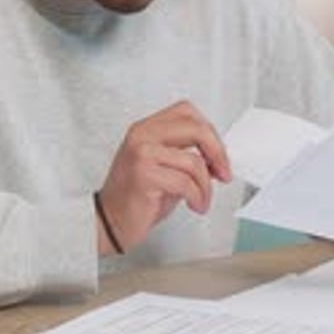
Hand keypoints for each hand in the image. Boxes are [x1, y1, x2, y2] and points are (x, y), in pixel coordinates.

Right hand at [97, 101, 230, 253]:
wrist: (110, 221)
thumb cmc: (136, 197)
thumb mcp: (165, 167)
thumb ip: (186, 155)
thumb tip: (217, 155)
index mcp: (146, 128)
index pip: (187, 112)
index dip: (209, 131)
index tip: (218, 153)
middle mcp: (141, 136)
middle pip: (195, 128)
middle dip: (217, 153)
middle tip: (224, 172)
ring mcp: (141, 153)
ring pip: (194, 162)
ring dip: (206, 186)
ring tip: (202, 199)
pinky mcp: (144, 175)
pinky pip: (186, 183)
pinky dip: (198, 197)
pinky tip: (195, 205)